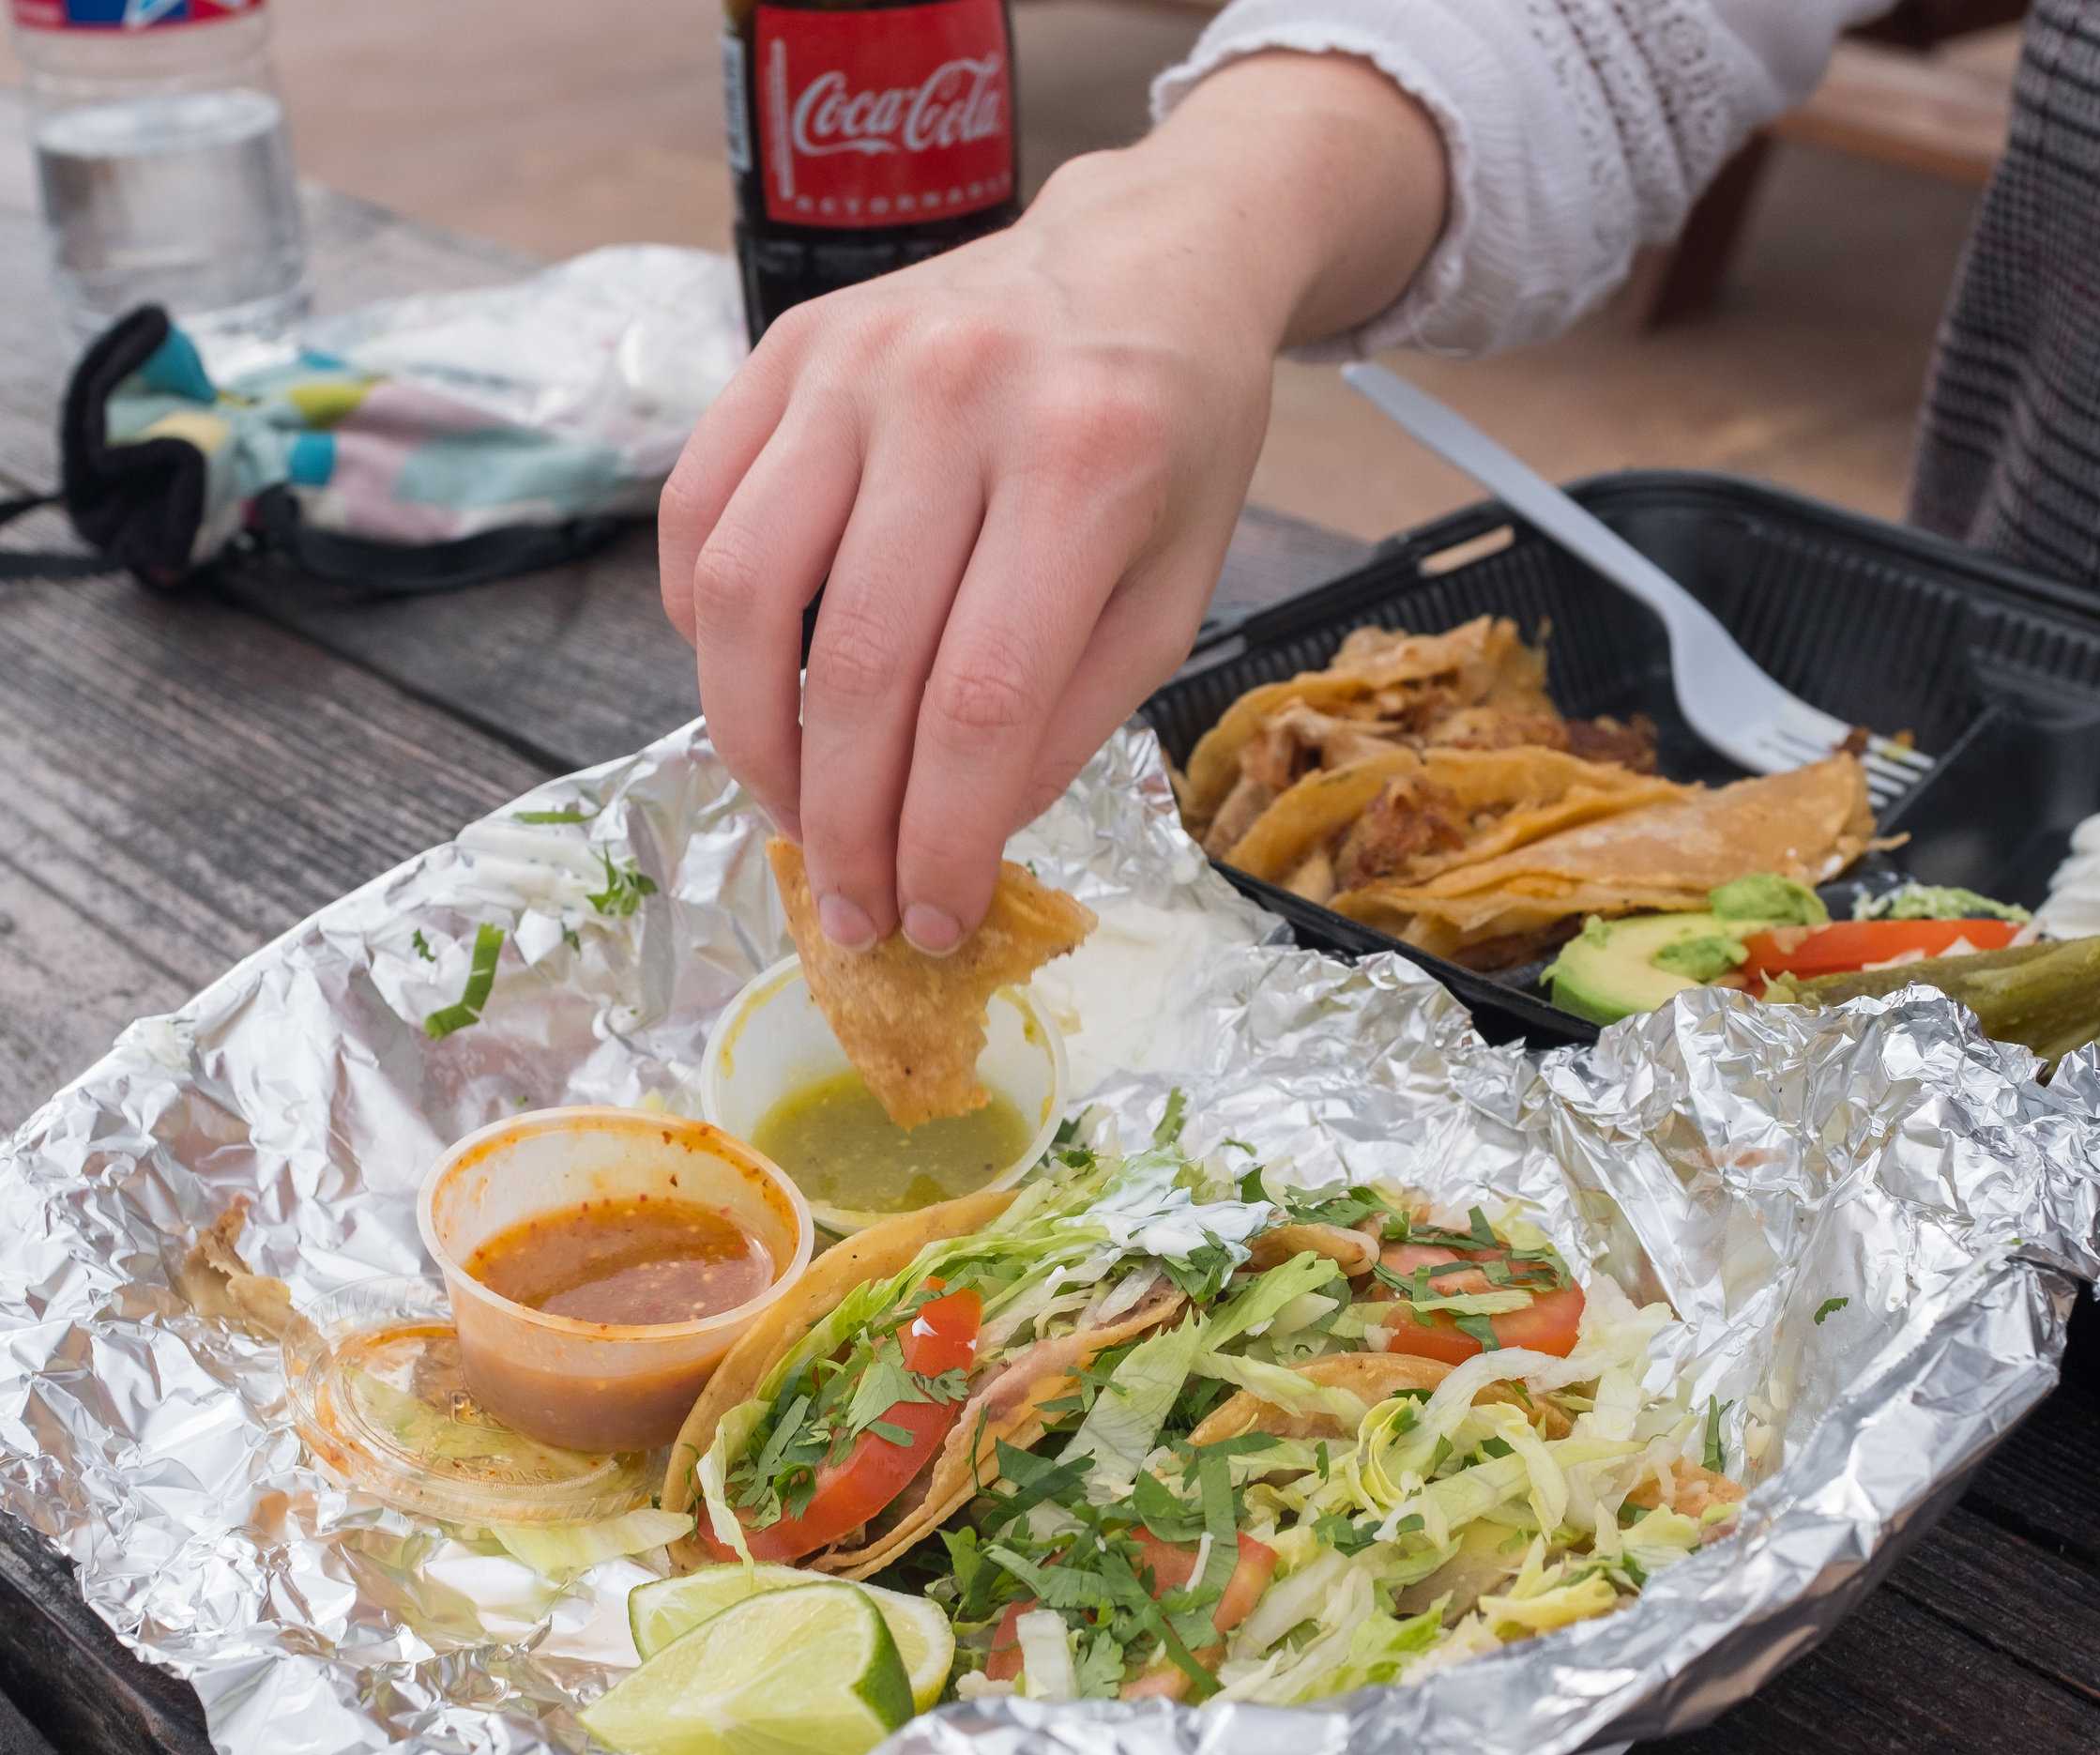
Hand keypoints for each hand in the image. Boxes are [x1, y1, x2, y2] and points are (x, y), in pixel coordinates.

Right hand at [661, 54, 1445, 953]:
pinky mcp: (784, 352)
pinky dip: (700, 627)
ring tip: (796, 815)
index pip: (980, 704)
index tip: (932, 925)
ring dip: (753, 742)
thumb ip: (1069, 717)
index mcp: (1085, 463)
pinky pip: (699, 513)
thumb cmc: (1174, 440)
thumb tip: (955, 837)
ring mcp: (853, 363)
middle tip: (856, 911)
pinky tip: (752, 687)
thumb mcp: (1174, 589)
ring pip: (742, 594)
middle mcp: (956, 397)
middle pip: (856, 667)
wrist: (1145, 258)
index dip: (942, 842)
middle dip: (846, 827)